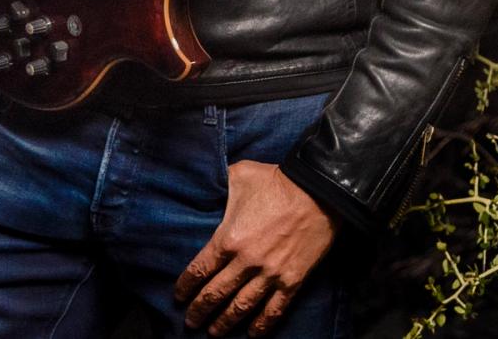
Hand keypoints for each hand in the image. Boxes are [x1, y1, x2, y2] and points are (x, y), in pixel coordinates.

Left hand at [175, 160, 338, 335]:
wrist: (317, 189)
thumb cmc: (276, 180)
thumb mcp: (240, 175)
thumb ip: (220, 185)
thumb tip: (206, 184)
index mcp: (229, 238)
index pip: (199, 271)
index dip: (186, 287)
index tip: (179, 296)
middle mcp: (246, 262)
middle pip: (215, 294)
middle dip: (199, 311)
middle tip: (191, 322)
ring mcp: (270, 274)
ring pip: (240, 308)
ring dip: (224, 323)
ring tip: (214, 333)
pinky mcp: (292, 280)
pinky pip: (273, 310)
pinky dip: (261, 325)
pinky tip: (252, 333)